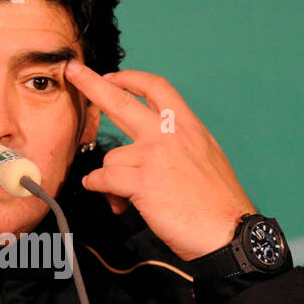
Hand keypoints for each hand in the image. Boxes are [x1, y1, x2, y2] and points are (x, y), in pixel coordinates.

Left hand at [65, 58, 257, 260]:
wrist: (230, 231)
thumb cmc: (220, 204)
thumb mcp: (208, 157)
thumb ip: (181, 144)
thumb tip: (155, 149)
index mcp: (188, 127)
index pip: (157, 88)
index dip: (131, 79)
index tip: (113, 76)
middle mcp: (170, 135)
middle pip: (121, 101)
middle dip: (92, 84)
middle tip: (74, 72)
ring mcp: (155, 156)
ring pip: (111, 157)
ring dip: (109, 178)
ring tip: (122, 198)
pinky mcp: (143, 182)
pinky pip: (105, 179)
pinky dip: (100, 188)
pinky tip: (111, 199)